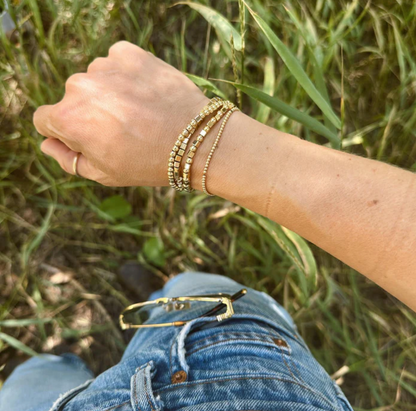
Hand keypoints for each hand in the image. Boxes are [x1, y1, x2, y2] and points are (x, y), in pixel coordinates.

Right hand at [34, 41, 208, 185]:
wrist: (196, 140)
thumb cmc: (148, 162)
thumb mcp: (103, 173)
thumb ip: (67, 159)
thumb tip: (48, 143)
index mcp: (68, 118)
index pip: (46, 120)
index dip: (66, 134)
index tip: (91, 139)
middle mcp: (80, 86)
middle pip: (72, 99)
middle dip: (89, 113)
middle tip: (122, 130)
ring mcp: (105, 66)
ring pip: (96, 80)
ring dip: (110, 93)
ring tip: (139, 113)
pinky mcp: (129, 53)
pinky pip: (116, 62)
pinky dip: (126, 75)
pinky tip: (145, 94)